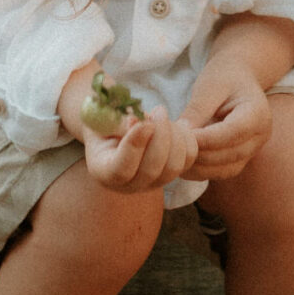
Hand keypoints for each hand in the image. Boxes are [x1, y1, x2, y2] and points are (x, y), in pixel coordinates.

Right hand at [83, 104, 199, 193]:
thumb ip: (117, 123)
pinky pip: (188, 159)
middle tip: (158, 110)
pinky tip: (176, 124)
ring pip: (174, 166)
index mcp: (105, 171)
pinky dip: (187, 138)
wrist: (117, 130)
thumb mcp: (104, 119)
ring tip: (163, 116)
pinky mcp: (172, 173)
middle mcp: (130, 184)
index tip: (145, 122)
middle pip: (152, 170)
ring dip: (174, 136)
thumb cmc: (106, 121)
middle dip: (161, 136)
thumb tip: (134, 123)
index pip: (122, 169)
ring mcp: (153, 183)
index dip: (135, 146)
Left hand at [181, 53, 272, 181]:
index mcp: (259, 113)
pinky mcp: (240, 159)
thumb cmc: (225, 76)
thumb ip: (197, 110)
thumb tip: (181, 135)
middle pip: (230, 154)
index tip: (184, 137)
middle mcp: (260, 136)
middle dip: (201, 154)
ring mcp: (252, 150)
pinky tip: (182, 162)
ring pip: (226, 169)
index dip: (208, 138)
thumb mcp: (210, 86)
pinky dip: (201, 170)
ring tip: (175, 156)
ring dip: (199, 167)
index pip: (234, 132)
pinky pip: (221, 171)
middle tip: (174, 149)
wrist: (238, 77)